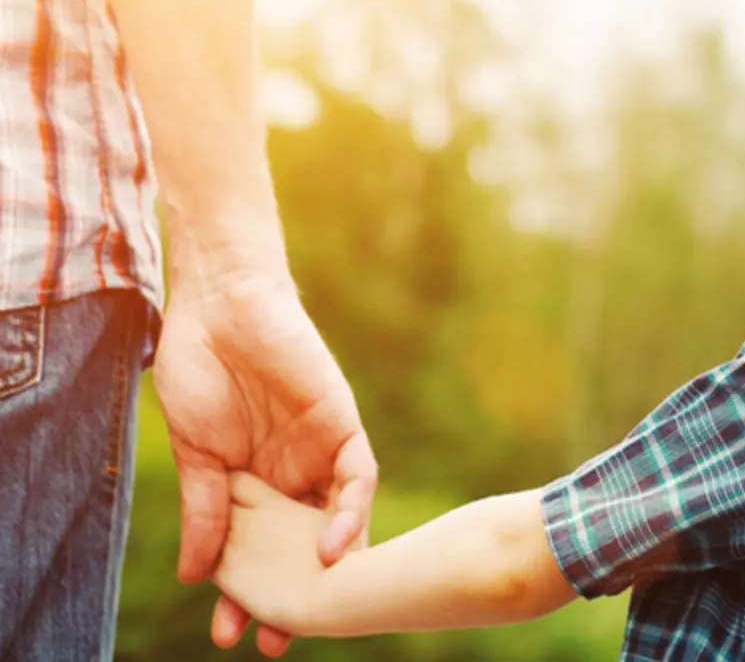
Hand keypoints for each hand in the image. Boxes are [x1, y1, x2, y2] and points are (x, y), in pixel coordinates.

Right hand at [153, 271, 377, 656]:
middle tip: (277, 640)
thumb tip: (196, 575)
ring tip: (311, 608)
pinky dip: (350, 511)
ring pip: (338, 520)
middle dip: (296, 591)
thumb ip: (205, 510)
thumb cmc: (200, 371)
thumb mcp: (197, 454)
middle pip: (305, 545)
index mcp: (257, 484)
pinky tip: (334, 546)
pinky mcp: (342, 425)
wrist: (219, 306)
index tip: (233, 632)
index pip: (263, 550)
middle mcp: (295, 475)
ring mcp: (320, 452)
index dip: (251, 591)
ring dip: (331, 565)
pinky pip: (358, 475)